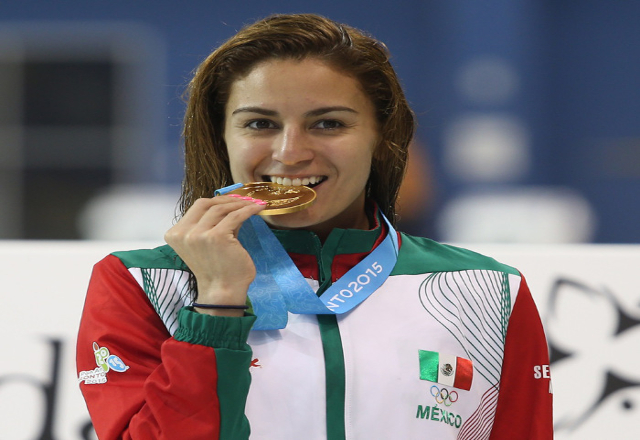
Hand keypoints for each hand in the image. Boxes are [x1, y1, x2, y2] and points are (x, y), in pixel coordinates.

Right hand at [164, 195, 265, 315]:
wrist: (222, 292)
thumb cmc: (217, 270)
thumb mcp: (208, 243)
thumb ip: (215, 224)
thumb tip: (232, 205)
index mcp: (176, 234)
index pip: (197, 208)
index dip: (216, 201)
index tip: (232, 201)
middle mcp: (184, 233)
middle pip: (206, 204)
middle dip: (227, 200)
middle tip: (244, 200)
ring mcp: (199, 234)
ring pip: (221, 208)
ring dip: (240, 204)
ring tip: (253, 204)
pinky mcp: (217, 236)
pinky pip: (236, 216)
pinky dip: (249, 209)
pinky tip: (258, 208)